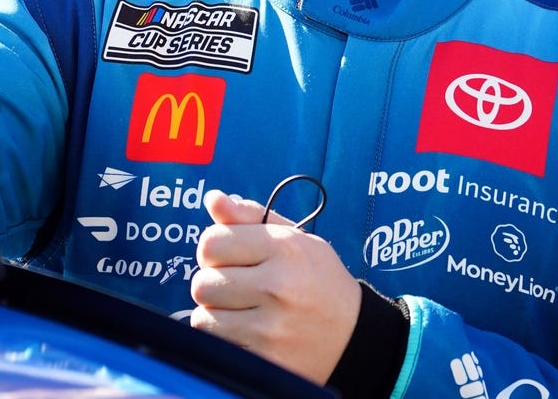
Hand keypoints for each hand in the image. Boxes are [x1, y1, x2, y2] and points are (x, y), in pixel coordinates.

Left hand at [190, 189, 360, 384]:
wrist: (354, 335)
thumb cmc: (315, 279)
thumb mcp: (293, 238)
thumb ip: (249, 216)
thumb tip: (213, 198)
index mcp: (284, 249)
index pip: (211, 243)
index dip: (213, 249)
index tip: (227, 257)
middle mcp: (278, 287)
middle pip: (203, 283)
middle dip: (213, 283)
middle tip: (236, 286)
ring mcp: (272, 328)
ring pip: (204, 316)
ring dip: (216, 313)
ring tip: (241, 309)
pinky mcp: (268, 360)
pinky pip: (216, 344)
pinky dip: (222, 338)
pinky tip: (245, 330)